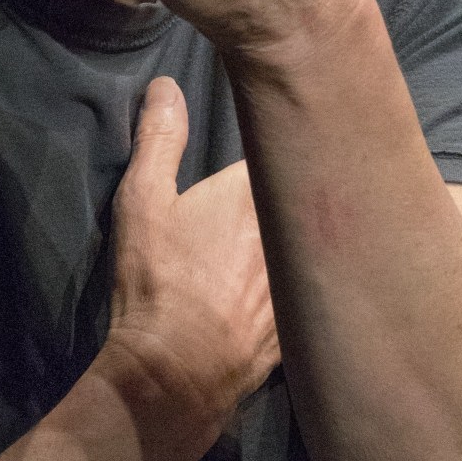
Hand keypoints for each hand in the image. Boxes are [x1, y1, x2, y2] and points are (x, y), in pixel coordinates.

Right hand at [103, 76, 278, 433]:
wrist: (177, 375)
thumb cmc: (158, 282)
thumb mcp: (144, 202)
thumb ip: (159, 139)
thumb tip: (167, 85)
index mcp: (260, 195)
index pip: (290, 151)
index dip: (285, 145)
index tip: (279, 140)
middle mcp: (297, 234)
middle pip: (311, 199)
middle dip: (302, 191)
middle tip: (290, 187)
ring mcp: (303, 284)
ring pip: (317, 249)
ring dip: (308, 244)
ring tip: (290, 242)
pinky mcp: (301, 327)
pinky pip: (311, 298)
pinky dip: (305, 293)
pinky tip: (295, 297)